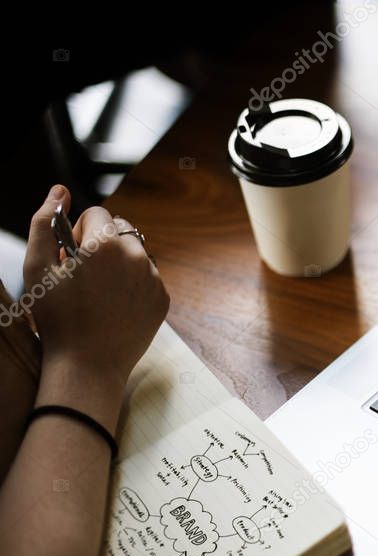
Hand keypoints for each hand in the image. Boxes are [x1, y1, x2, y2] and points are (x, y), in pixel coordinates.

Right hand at [23, 185, 168, 426]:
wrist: (87, 365)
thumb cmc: (56, 317)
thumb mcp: (36, 267)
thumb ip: (43, 222)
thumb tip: (59, 190)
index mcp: (105, 243)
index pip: (96, 213)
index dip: (78, 231)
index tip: (70, 256)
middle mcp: (137, 255)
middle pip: (121, 229)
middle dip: (102, 243)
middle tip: (83, 273)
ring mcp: (154, 278)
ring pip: (136, 254)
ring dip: (119, 262)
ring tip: (98, 291)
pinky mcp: (163, 298)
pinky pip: (148, 278)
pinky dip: (133, 284)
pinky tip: (114, 306)